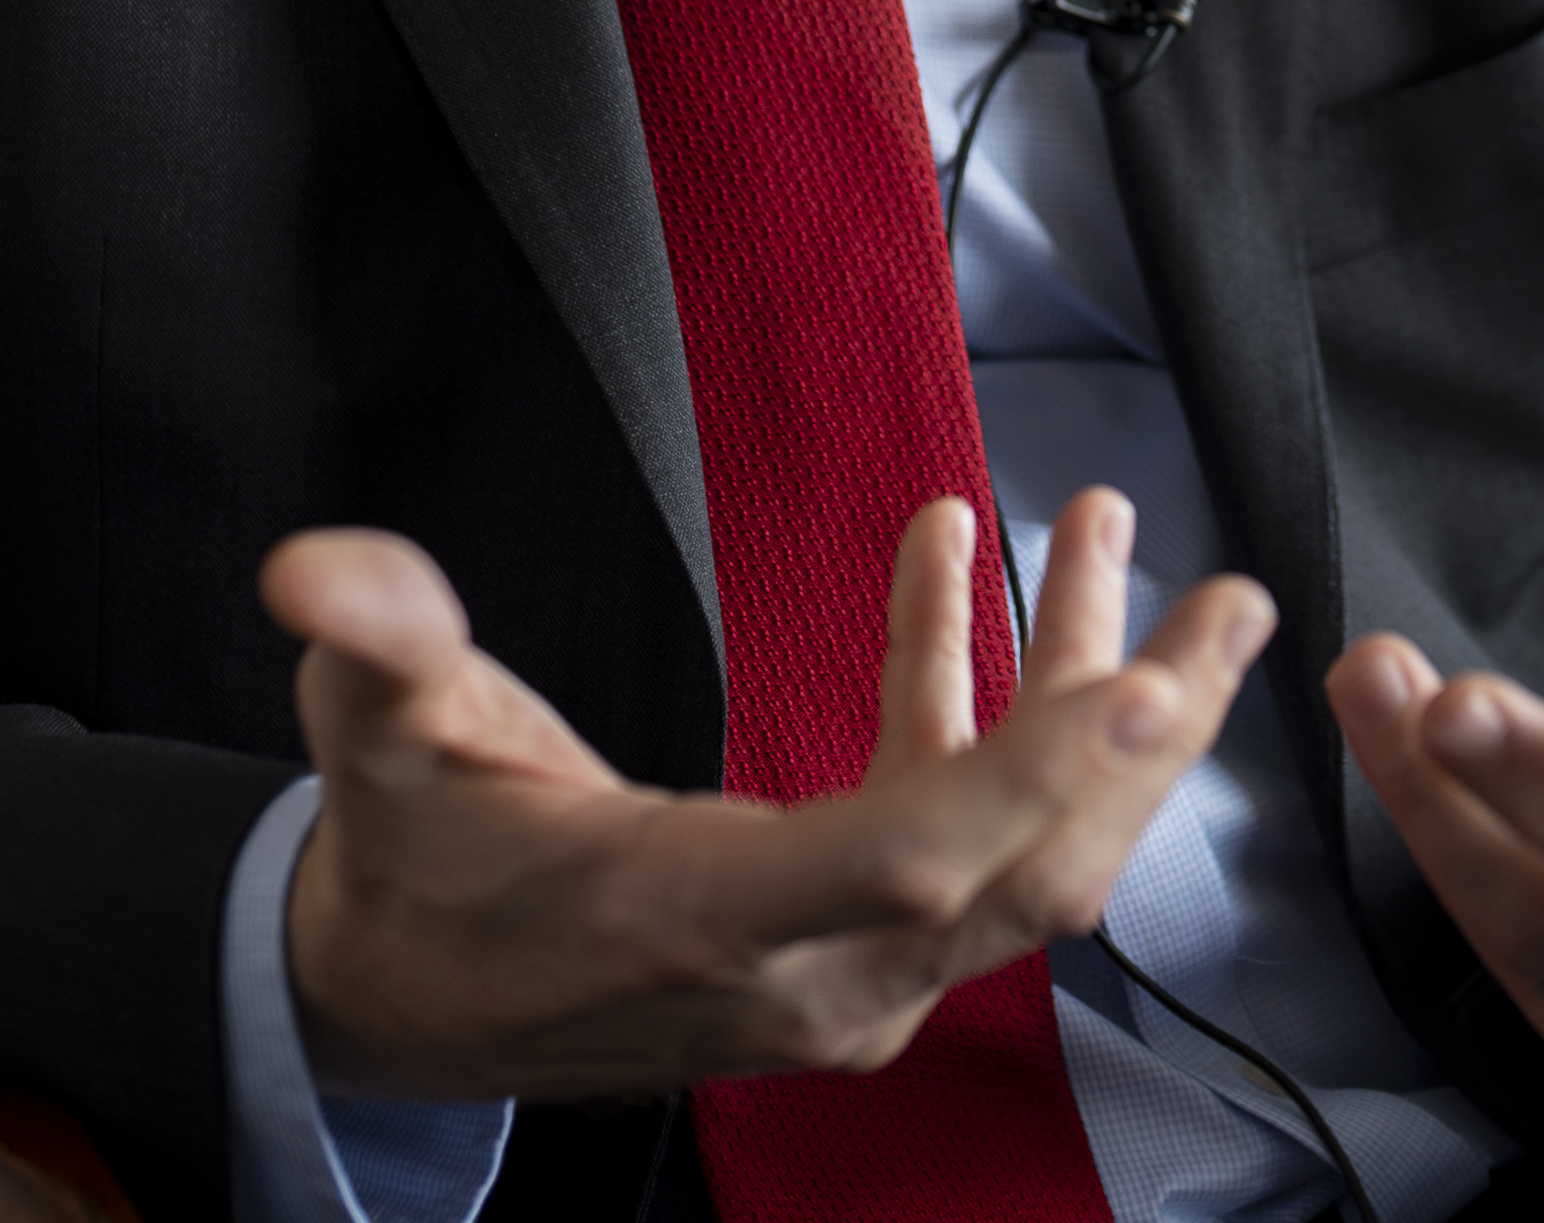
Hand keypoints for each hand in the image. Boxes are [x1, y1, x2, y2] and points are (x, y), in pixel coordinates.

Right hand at [268, 489, 1272, 1102]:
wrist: (404, 1003)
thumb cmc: (408, 863)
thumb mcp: (375, 745)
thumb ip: (373, 650)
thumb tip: (315, 569)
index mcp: (700, 918)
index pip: (903, 860)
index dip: (1031, 774)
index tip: (1149, 681)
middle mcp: (804, 975)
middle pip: (1022, 868)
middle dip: (1140, 733)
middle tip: (1228, 598)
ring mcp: (843, 981)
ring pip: (1021, 857)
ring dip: (1093, 707)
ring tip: (1124, 540)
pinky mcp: (854, 957)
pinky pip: (966, 838)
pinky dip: (993, 709)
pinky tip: (966, 569)